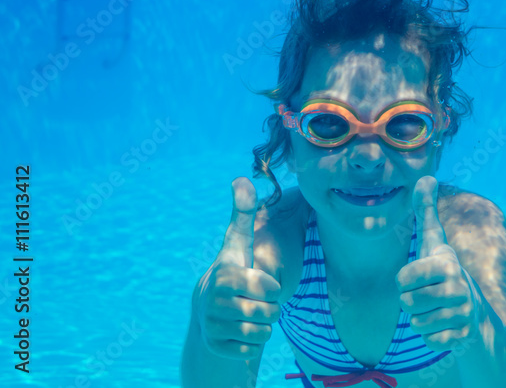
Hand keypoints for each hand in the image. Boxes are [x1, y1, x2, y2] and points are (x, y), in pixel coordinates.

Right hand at [195, 177, 280, 358]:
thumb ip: (242, 213)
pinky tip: (241, 331)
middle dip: (271, 308)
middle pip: (269, 311)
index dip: (273, 287)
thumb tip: (240, 178)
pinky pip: (252, 350)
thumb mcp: (239, 242)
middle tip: (256, 300)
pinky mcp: (215, 347)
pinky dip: (253, 344)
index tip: (260, 282)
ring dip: (264, 326)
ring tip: (250, 314)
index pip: (267, 286)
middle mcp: (214, 301)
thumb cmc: (234, 270)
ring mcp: (213, 325)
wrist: (209, 310)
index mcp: (225, 274)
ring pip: (262, 332)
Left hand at [396, 176, 484, 350]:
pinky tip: (445, 327)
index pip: (402, 280)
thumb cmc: (444, 273)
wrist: (475, 311)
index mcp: (446, 263)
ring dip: (422, 321)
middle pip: (406, 303)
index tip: (420, 278)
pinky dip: (433, 338)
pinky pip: (430, 342)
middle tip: (429, 297)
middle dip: (412, 303)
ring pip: (416, 324)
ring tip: (437, 310)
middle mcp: (458, 286)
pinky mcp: (463, 336)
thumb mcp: (433, 242)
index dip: (405, 282)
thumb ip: (426, 211)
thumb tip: (425, 177)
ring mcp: (463, 312)